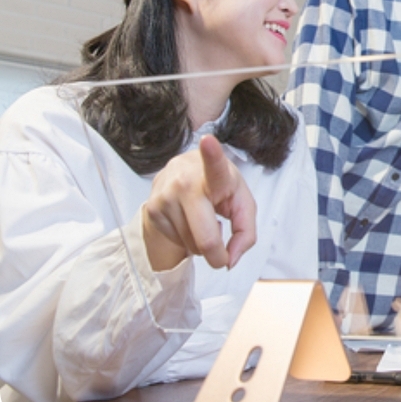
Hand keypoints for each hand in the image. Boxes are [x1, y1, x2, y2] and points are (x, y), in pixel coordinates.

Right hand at [141, 135, 255, 271]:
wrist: (183, 176)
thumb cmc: (220, 189)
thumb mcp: (242, 203)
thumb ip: (246, 232)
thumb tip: (231, 260)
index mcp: (214, 174)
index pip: (214, 165)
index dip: (212, 154)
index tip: (208, 141)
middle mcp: (186, 182)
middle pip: (205, 238)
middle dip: (217, 256)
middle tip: (224, 257)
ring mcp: (165, 197)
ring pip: (192, 245)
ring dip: (202, 244)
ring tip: (202, 221)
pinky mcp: (152, 210)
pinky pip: (178, 243)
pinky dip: (189, 241)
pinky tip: (188, 221)